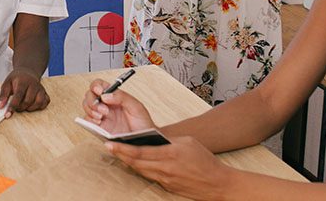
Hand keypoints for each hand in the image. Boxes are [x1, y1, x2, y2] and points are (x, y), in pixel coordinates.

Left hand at [0, 68, 48, 116]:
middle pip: (28, 101)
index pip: (18, 95)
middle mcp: (34, 84)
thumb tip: (0, 106)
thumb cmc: (16, 79)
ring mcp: (41, 89)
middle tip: (16, 107)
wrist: (27, 72)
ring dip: (30, 108)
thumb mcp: (7, 83)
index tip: (7, 114)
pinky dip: (39, 106)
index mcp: (23, 81)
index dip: (13, 106)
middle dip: (20, 108)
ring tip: (24, 105)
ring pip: (38, 102)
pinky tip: (32, 105)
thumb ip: (3, 95)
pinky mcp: (45, 93)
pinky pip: (45, 103)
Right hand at [81, 79, 154, 133]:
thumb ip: (122, 97)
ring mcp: (102, 116)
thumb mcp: (136, 106)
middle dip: (92, 101)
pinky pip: (87, 121)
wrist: (145, 141)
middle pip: (89, 95)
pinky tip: (98, 122)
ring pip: (86, 107)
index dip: (96, 86)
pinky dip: (89, 120)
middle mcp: (106, 104)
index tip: (99, 91)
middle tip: (103, 109)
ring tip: (101, 116)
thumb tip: (106, 95)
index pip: (99, 85)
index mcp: (114, 96)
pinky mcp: (99, 128)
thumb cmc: (143, 123)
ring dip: (91, 110)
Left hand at [105, 135, 231, 199]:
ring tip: (118, 153)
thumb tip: (153, 139)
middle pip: (136, 163)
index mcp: (170, 153)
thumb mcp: (188, 141)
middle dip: (121, 155)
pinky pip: (150, 176)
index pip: (140, 151)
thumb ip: (169, 140)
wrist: (218, 184)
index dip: (123, 148)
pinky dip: (140, 169)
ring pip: (141, 170)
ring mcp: (165, 180)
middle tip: (108, 147)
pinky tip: (135, 163)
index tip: (110, 143)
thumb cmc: (205, 160)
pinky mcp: (167, 187)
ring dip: (128, 162)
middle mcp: (165, 168)